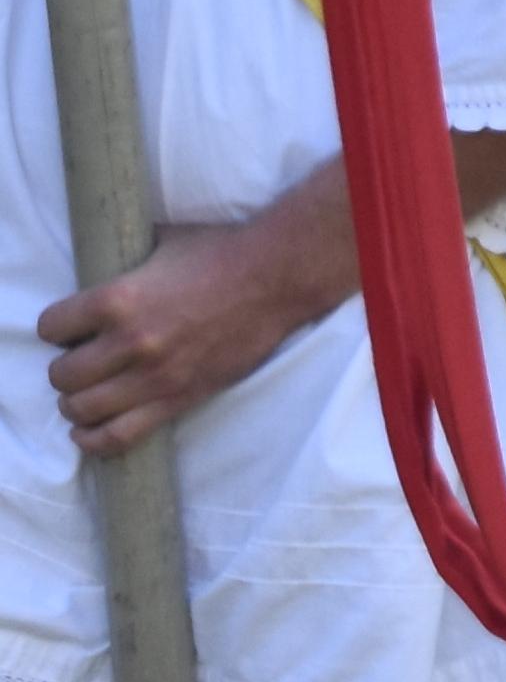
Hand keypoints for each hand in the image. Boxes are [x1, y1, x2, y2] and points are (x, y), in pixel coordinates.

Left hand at [40, 204, 346, 458]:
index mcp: (118, 299)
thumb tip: (105, 252)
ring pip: (80, 409)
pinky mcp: (178, 398)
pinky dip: (93, 439)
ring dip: (77, 401)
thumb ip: (126, 257)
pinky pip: (118, 436)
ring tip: (89, 390)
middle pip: (60, 374)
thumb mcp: (162, 242)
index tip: (70, 327)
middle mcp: (130, 342)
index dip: (57, 327)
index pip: (51, 327)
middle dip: (66, 367)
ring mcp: (154, 375)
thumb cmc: (222, 252)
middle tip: (83, 359)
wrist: (278, 278)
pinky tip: (88, 430)